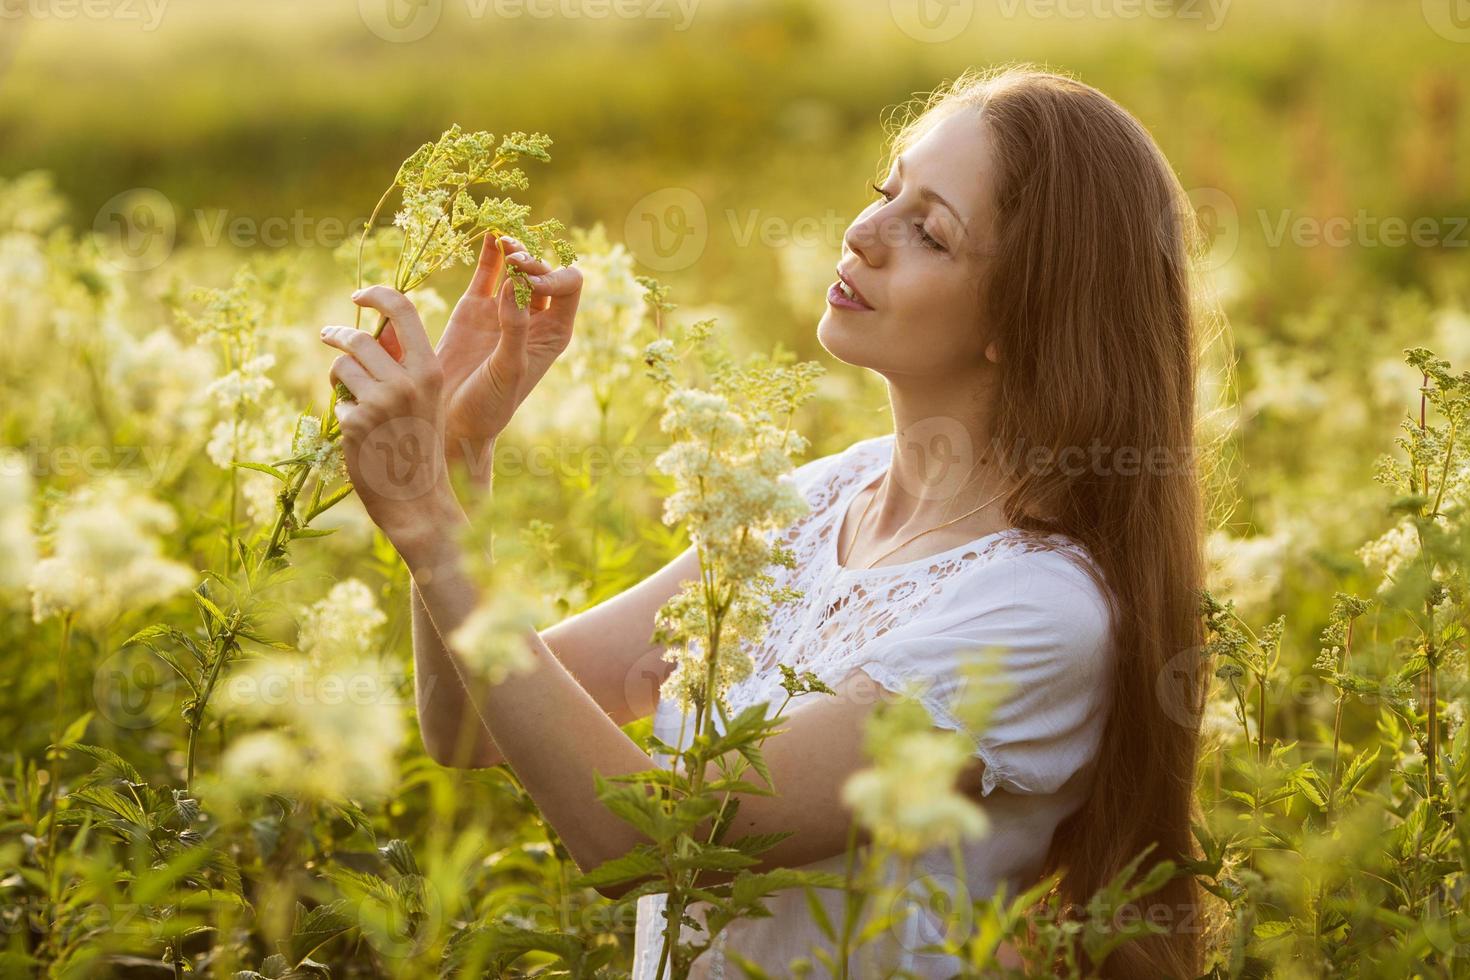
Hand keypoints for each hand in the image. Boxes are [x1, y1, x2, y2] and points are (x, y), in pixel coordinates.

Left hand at [321, 287, 462, 559]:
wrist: (418, 499)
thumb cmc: (420, 445)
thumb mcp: (424, 399)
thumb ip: (404, 363)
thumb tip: (378, 327)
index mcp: (430, 369)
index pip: (402, 310)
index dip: (377, 294)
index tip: (360, 294)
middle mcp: (407, 381)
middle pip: (360, 338)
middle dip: (339, 335)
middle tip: (328, 334)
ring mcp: (380, 401)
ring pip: (342, 366)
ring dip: (339, 376)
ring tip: (349, 394)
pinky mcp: (356, 421)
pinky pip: (339, 400)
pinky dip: (344, 412)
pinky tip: (360, 434)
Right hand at [375, 234, 583, 485]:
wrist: (451, 421)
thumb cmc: (488, 405)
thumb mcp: (508, 369)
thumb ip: (514, 327)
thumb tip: (516, 282)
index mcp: (554, 333)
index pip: (569, 286)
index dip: (554, 276)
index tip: (530, 284)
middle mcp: (534, 318)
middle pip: (546, 271)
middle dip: (534, 261)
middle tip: (516, 262)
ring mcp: (505, 310)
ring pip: (517, 267)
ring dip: (515, 251)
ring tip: (504, 242)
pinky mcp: (475, 308)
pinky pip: (487, 272)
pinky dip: (490, 253)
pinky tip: (489, 234)